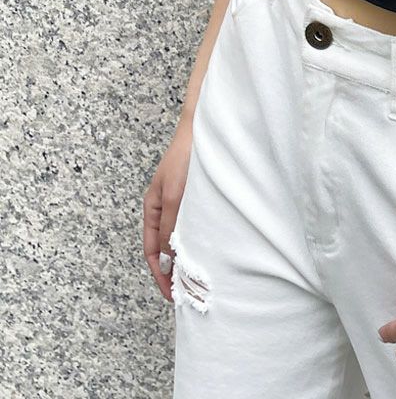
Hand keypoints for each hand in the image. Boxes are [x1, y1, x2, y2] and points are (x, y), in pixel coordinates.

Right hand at [142, 114, 193, 301]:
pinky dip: (202, 241)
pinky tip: (214, 250)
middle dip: (175, 272)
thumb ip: (171, 224)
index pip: (152, 251)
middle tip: (190, 294)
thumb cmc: (186, 157)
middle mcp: (167, 208)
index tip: (172, 295)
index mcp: (153, 208)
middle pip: (167, 248)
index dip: (161, 275)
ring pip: (184, 238)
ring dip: (190, 258)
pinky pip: (198, 225)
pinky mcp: (201, 198)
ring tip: (202, 278)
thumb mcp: (175, 194)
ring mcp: (184, 203)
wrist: (207, 128)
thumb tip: (169, 258)